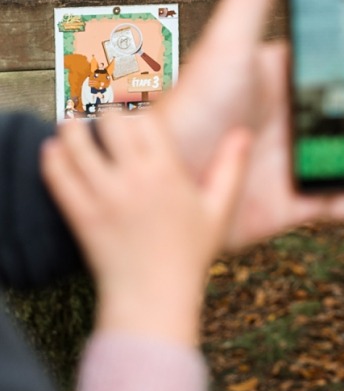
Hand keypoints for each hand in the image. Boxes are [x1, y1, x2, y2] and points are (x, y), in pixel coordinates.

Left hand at [39, 116, 251, 346]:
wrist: (152, 297)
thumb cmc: (188, 255)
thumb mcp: (218, 210)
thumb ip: (232, 168)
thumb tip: (243, 134)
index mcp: (168, 172)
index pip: (146, 117)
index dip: (140, 100)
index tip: (135, 94)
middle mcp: (134, 178)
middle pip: (110, 119)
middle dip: (107, 107)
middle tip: (104, 104)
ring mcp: (103, 196)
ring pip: (76, 141)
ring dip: (73, 125)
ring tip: (76, 122)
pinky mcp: (79, 215)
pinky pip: (57, 175)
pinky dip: (52, 157)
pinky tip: (56, 149)